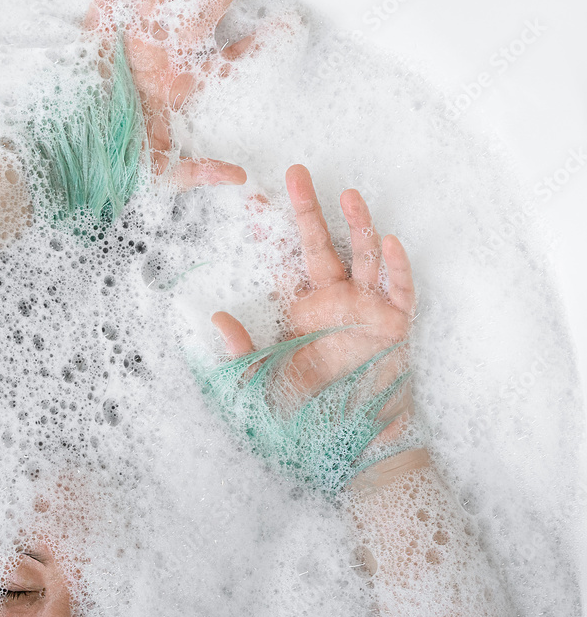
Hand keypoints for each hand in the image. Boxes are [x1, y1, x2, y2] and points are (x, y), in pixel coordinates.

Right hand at [84, 0, 262, 189]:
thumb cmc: (114, 165)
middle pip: (198, 17)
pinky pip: (105, 4)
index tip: (285, 24)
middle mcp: (157, 62)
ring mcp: (127, 49)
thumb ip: (200, 172)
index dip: (254, 43)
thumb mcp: (163, 173)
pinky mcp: (94, 45)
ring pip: (155, 1)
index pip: (224, 59)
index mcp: (177, 88)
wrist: (71, 160)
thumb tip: (239, 177)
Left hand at [212, 164, 416, 433]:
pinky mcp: (394, 326)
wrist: (349, 443)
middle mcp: (331, 303)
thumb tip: (216, 317)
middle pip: (320, 245)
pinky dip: (396, 266)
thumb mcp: (260, 384)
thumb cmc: (304, 415)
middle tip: (296, 172)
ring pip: (363, 257)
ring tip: (348, 194)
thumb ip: (240, 352)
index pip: (281, 261)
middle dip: (309, 209)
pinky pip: (399, 290)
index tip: (250, 201)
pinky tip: (389, 240)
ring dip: (358, 225)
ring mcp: (365, 311)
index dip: (268, 232)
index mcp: (297, 311)